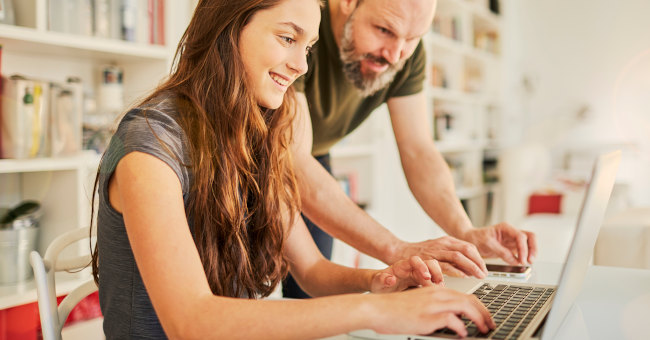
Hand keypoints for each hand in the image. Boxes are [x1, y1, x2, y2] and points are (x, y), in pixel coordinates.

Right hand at [368, 286, 495, 336]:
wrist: (376, 308)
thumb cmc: (393, 309)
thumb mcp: (418, 304)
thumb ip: (434, 307)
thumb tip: (450, 320)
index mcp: (435, 291)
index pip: (465, 295)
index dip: (479, 306)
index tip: (485, 317)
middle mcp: (437, 294)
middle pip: (470, 299)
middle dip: (485, 312)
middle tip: (491, 324)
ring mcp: (433, 304)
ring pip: (466, 307)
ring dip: (479, 319)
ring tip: (484, 329)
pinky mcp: (427, 316)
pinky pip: (452, 320)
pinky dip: (461, 328)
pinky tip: (463, 333)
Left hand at [371, 256, 442, 292]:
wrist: (380, 286)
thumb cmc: (379, 283)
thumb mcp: (377, 282)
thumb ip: (383, 279)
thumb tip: (391, 279)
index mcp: (402, 266)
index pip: (414, 260)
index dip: (421, 266)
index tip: (426, 277)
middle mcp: (412, 268)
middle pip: (428, 263)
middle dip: (435, 271)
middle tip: (438, 283)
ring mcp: (418, 274)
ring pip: (433, 270)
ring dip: (439, 278)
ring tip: (441, 288)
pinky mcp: (421, 281)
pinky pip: (433, 280)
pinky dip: (438, 284)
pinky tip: (439, 292)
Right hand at [394, 236, 487, 277]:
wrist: (399, 252)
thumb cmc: (420, 254)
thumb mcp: (438, 250)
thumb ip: (452, 257)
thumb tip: (469, 268)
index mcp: (447, 240)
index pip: (469, 247)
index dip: (479, 258)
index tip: (484, 268)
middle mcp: (442, 243)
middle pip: (466, 249)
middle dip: (478, 262)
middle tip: (484, 273)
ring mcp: (435, 250)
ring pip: (458, 256)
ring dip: (470, 266)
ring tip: (477, 276)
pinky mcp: (428, 258)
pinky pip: (444, 264)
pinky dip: (455, 270)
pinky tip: (463, 276)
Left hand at [460, 222, 536, 264]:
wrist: (471, 240)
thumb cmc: (477, 238)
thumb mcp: (487, 243)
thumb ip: (501, 251)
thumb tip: (514, 260)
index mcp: (506, 228)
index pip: (520, 236)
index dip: (523, 248)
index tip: (521, 259)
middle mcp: (512, 233)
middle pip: (530, 237)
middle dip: (533, 249)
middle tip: (530, 261)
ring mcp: (513, 240)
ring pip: (529, 243)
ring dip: (531, 253)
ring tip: (527, 263)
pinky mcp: (512, 247)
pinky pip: (523, 251)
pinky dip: (525, 256)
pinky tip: (522, 263)